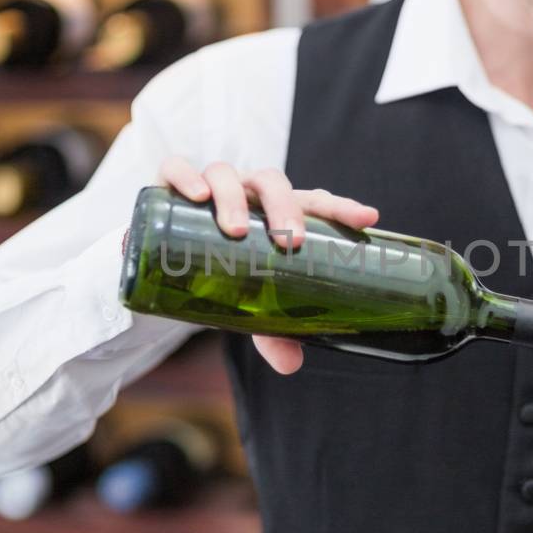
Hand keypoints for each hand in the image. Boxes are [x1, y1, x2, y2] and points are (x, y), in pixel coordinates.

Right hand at [158, 156, 378, 374]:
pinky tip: (198, 196)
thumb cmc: (224, 274)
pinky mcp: (169, 186)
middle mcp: (247, 192)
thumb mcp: (250, 305)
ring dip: (235, 197)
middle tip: (290, 242)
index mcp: (277, 212)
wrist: (165, 260)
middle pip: (271, 182)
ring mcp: (210, 185)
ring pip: (226, 173)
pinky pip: (175, 168)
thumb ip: (271, 332)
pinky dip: (185, 177)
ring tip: (237, 231)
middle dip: (285, 206)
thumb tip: (291, 365)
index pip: (314, 201)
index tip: (367, 220)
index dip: (341, 208)